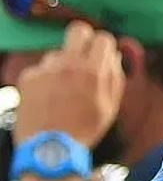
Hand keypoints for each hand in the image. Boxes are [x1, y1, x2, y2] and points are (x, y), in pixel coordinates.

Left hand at [14, 21, 125, 147]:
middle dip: (83, 39)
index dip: (104, 46)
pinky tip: (47, 96)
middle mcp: (69, 64)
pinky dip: (44, 79)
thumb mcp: (111, 105)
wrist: (49, 150)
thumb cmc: (84, 129)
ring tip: (61, 89)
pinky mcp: (28, 78)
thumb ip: (116, 76)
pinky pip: (40, 69)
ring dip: (61, 66)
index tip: (101, 56)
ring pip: (57, 54)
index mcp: (93, 70)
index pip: (102, 37)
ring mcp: (46, 70)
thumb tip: (114, 55)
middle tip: (82, 56)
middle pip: (77, 30)